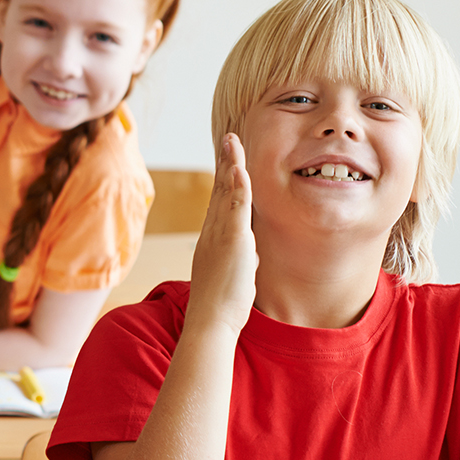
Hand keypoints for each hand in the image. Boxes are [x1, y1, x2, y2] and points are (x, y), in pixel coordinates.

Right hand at [186, 133, 258, 334]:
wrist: (210, 321)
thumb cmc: (222, 304)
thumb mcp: (233, 274)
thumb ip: (240, 258)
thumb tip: (249, 252)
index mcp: (214, 238)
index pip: (221, 201)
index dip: (225, 178)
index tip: (229, 160)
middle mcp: (212, 231)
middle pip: (219, 190)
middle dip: (224, 162)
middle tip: (228, 138)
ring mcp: (220, 235)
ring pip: (224, 192)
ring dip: (228, 164)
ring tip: (232, 141)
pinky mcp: (231, 241)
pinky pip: (234, 208)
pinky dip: (236, 186)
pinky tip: (238, 168)